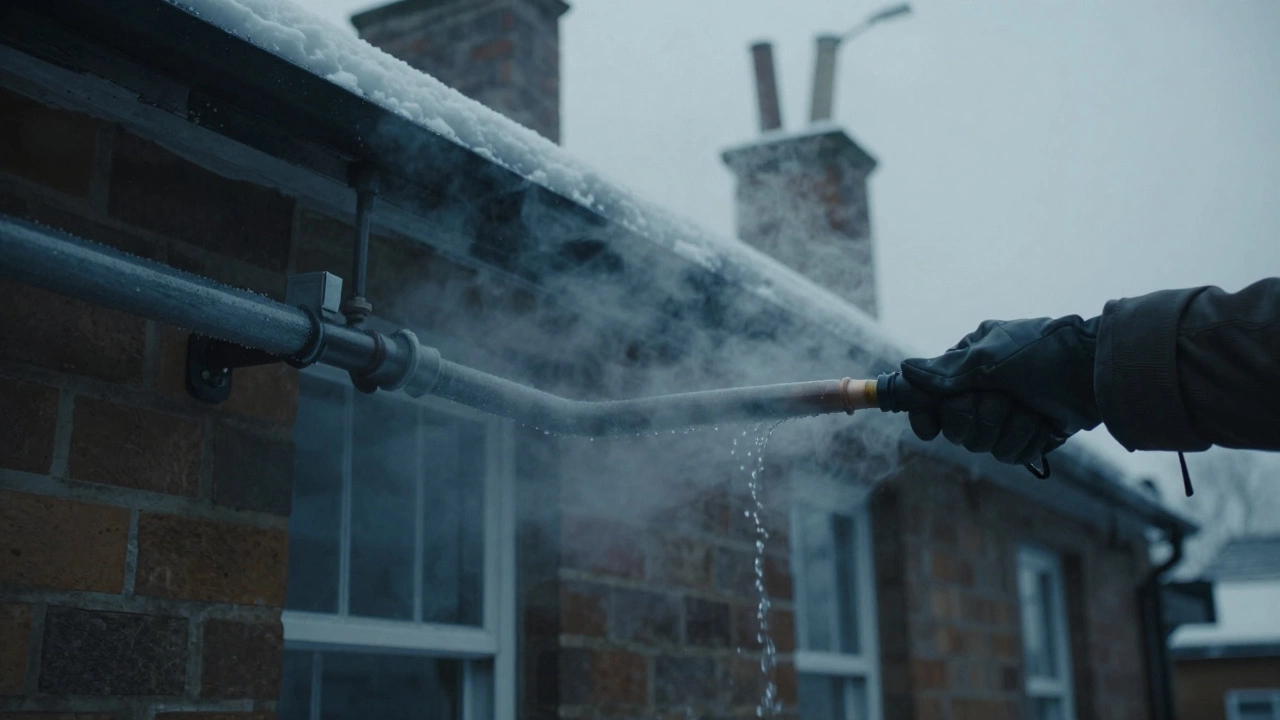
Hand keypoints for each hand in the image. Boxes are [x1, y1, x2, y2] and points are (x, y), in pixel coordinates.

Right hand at [900, 315, 1101, 463]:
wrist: (1096, 372)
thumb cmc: (1043, 353)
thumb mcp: (990, 358)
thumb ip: (945, 371)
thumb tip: (904, 370)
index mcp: (967, 367)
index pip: (929, 398)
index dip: (925, 415)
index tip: (928, 425)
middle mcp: (983, 391)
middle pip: (955, 428)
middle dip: (979, 418)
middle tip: (1000, 400)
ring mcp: (1006, 416)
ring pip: (984, 446)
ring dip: (1008, 429)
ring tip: (1030, 409)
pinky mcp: (1028, 435)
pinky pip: (1010, 455)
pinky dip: (1028, 440)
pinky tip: (1044, 424)